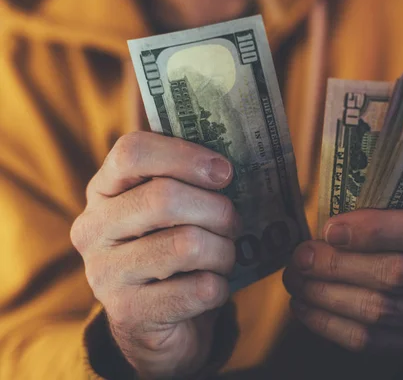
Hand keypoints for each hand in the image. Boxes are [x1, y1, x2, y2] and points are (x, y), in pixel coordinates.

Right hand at [71, 132, 240, 378]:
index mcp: (103, 190)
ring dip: (223, 251)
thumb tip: (226, 162)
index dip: (185, 156)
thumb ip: (187, 180)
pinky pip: (200, 289)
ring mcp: (105, 274)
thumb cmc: (173, 251)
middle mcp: (93, 229)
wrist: (158, 325)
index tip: (225, 172)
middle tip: (234, 222)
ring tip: (225, 256)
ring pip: (188, 245)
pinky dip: (220, 287)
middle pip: (165, 198)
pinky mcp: (129, 313)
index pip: (132, 152)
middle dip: (217, 210)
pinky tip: (214, 286)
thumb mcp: (172, 210)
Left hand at [284, 209, 402, 355]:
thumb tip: (325, 225)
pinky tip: (305, 307)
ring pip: (379, 311)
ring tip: (297, 280)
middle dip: (338, 265)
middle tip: (300, 257)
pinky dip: (330, 324)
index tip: (330, 229)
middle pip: (397, 275)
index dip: (374, 230)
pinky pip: (371, 341)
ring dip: (327, 296)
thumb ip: (391, 212)